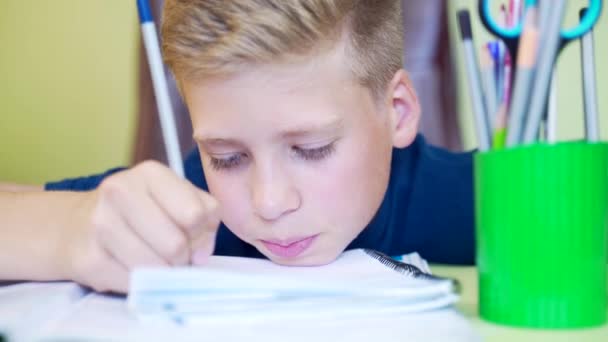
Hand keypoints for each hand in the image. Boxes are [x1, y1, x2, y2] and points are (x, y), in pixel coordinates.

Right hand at [64, 161, 219, 292]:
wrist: (77, 223)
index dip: (201, 232)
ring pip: (155, 268)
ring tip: (157, 261)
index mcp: (151, 173)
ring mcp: (100, 224)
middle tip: (176, 255)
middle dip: (183, 258)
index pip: (196, 214)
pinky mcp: (88, 259)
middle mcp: (120, 191)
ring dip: (164, 272)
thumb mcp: (178, 199)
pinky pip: (134, 284)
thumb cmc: (141, 210)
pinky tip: (133, 267)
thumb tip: (201, 255)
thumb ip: (205, 218)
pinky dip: (142, 283)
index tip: (192, 235)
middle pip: (176, 244)